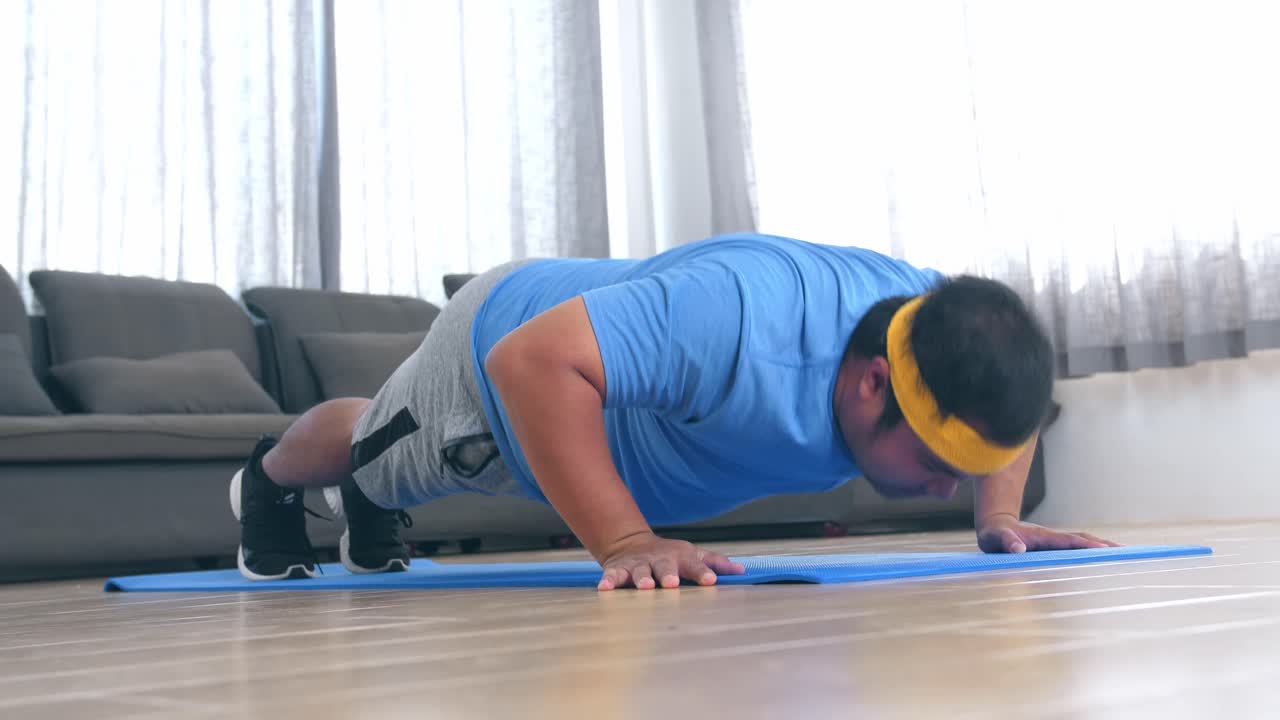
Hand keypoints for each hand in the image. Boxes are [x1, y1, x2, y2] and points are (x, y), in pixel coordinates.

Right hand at [597, 532, 745, 590]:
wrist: (631, 543)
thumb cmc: (670, 556)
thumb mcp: (694, 555)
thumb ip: (716, 563)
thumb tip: (742, 571)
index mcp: (681, 558)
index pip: (695, 564)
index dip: (703, 572)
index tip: (711, 581)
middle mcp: (660, 560)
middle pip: (665, 567)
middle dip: (668, 574)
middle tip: (671, 584)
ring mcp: (638, 565)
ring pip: (639, 571)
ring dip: (641, 578)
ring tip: (644, 587)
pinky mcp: (619, 570)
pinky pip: (613, 576)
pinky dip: (609, 581)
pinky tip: (605, 589)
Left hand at [977, 514, 1121, 553]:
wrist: (995, 525)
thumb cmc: (994, 535)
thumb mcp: (995, 538)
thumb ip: (1006, 542)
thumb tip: (1019, 549)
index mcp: (1042, 537)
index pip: (1068, 541)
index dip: (1085, 545)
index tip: (1104, 550)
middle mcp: (1052, 537)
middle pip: (1083, 539)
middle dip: (1103, 545)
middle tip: (1126, 552)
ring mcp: (1055, 540)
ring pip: (1083, 541)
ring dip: (1102, 546)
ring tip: (1124, 553)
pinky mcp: (1054, 545)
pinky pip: (1077, 546)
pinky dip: (1093, 549)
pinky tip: (1105, 556)